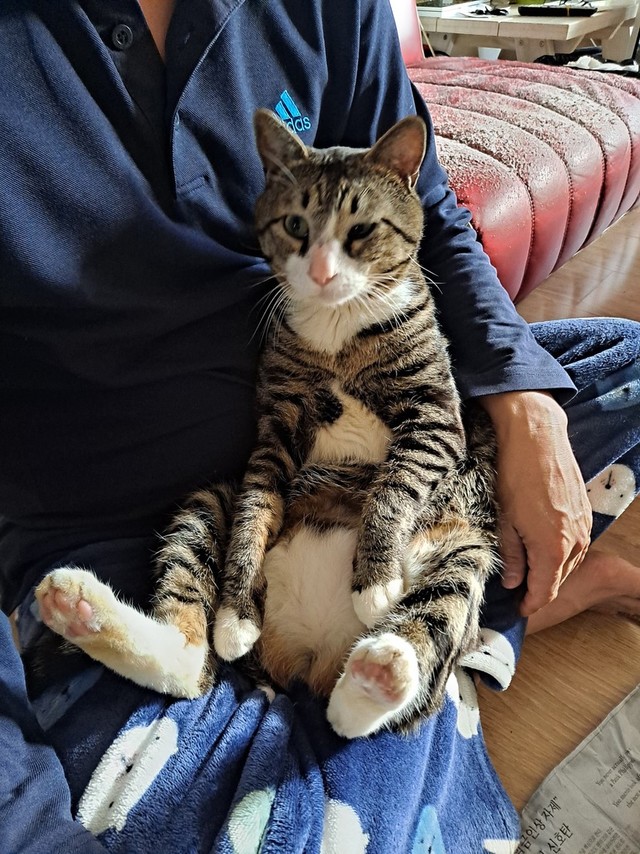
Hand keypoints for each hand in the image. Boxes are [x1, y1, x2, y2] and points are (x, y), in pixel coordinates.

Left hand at [479, 391, 591, 615]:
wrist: (536, 438)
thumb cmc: (515, 476)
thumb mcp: (504, 521)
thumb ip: (512, 556)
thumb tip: (513, 582)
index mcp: (552, 549)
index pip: (544, 591)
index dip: (530, 603)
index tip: (518, 608)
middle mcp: (574, 542)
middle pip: (558, 579)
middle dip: (538, 587)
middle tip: (517, 590)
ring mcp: (583, 526)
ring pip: (568, 562)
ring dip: (550, 569)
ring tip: (527, 569)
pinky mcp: (585, 511)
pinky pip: (575, 543)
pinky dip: (560, 551)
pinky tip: (542, 545)